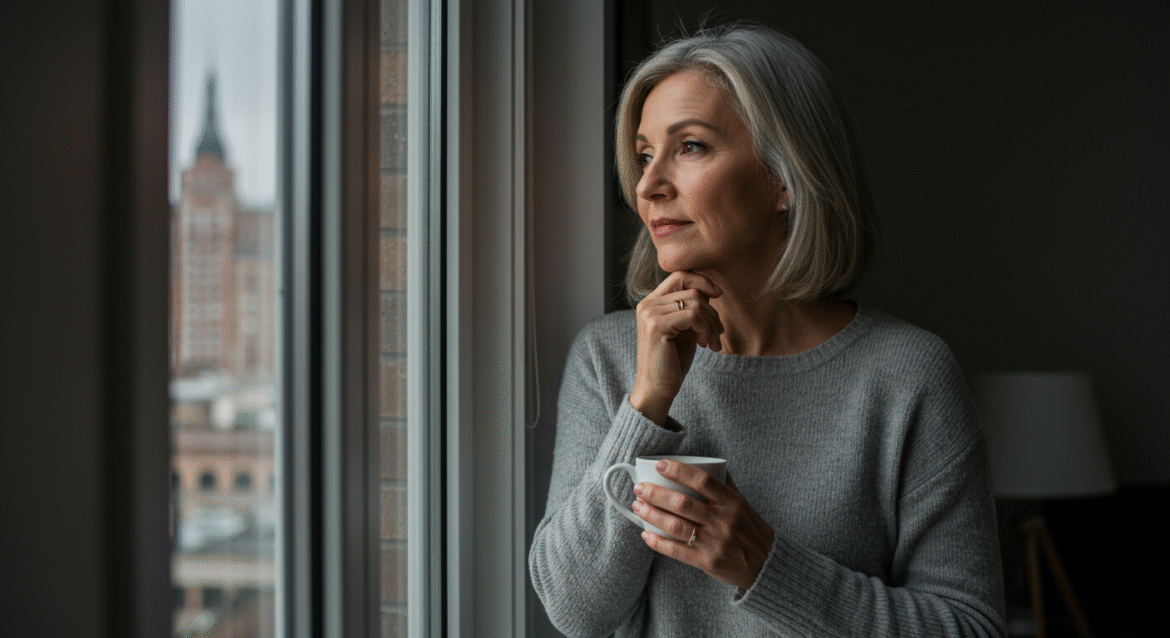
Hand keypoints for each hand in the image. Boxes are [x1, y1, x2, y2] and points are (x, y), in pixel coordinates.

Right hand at [629, 271, 723, 424]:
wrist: (657, 389)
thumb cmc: (672, 361)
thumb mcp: (685, 329)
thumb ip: (692, 308)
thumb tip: (711, 291)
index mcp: (651, 303)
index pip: (680, 276)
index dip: (702, 281)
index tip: (718, 296)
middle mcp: (647, 304)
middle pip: (692, 290)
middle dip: (712, 312)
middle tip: (716, 334)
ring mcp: (650, 314)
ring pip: (696, 303)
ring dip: (711, 324)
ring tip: (711, 343)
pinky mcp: (657, 326)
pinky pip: (693, 315)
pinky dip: (706, 329)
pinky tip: (705, 345)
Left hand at [631, 461, 773, 590]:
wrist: (766, 564)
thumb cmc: (750, 529)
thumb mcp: (742, 503)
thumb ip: (724, 484)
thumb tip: (705, 464)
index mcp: (731, 501)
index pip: (702, 480)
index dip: (678, 470)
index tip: (659, 464)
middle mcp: (722, 521)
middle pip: (683, 504)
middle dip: (656, 494)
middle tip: (639, 488)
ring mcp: (714, 542)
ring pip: (675, 526)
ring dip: (652, 515)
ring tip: (638, 507)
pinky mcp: (706, 562)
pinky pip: (676, 551)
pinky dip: (657, 542)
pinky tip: (645, 534)